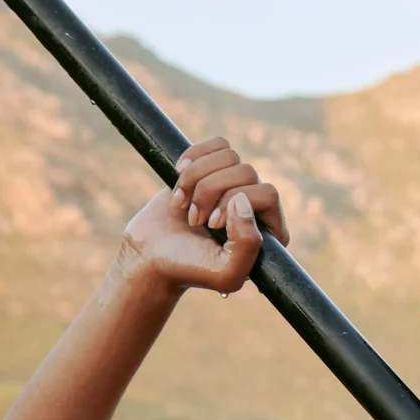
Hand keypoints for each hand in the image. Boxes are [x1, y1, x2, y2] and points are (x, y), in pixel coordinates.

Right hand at [120, 138, 291, 294]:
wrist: (150, 256)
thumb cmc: (188, 268)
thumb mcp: (225, 274)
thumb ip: (247, 244)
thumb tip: (242, 200)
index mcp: (269, 232)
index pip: (268, 194)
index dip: (234, 203)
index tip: (211, 225)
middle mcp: (256, 206)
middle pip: (246, 171)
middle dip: (210, 193)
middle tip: (194, 220)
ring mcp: (234, 185)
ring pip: (229, 156)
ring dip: (196, 179)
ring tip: (184, 205)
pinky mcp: (212, 169)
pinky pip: (217, 145)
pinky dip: (192, 159)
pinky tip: (179, 179)